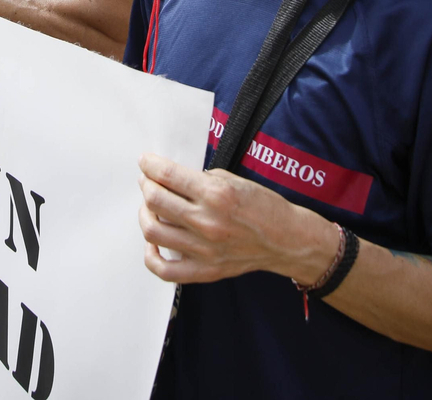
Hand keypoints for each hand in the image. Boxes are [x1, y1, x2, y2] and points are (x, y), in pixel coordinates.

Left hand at [136, 154, 337, 285]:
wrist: (286, 240)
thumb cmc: (264, 207)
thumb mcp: (234, 180)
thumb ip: (202, 179)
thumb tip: (173, 179)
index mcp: (216, 195)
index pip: (168, 175)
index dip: (150, 165)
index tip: (145, 161)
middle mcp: (207, 222)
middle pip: (155, 200)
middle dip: (146, 184)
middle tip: (147, 180)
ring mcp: (204, 250)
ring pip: (153, 231)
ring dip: (145, 214)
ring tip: (150, 207)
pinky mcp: (205, 270)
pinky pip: (164, 269)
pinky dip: (150, 254)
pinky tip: (153, 241)